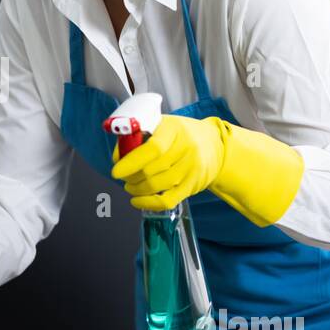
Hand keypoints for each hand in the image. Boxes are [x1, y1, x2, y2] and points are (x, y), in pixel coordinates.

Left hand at [110, 114, 226, 210]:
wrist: (213, 145)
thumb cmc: (179, 134)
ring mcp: (191, 169)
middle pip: (152, 170)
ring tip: (130, 186)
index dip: (132, 162)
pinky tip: (137, 200)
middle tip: (123, 177)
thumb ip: (137, 137)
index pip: (153, 149)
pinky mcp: (193, 186)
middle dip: (131, 177)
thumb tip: (118, 158)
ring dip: (137, 189)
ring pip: (158, 186)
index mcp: (174, 130)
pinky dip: (148, 203)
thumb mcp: (161, 126)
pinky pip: (168, 201)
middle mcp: (186, 149)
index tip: (116, 171)